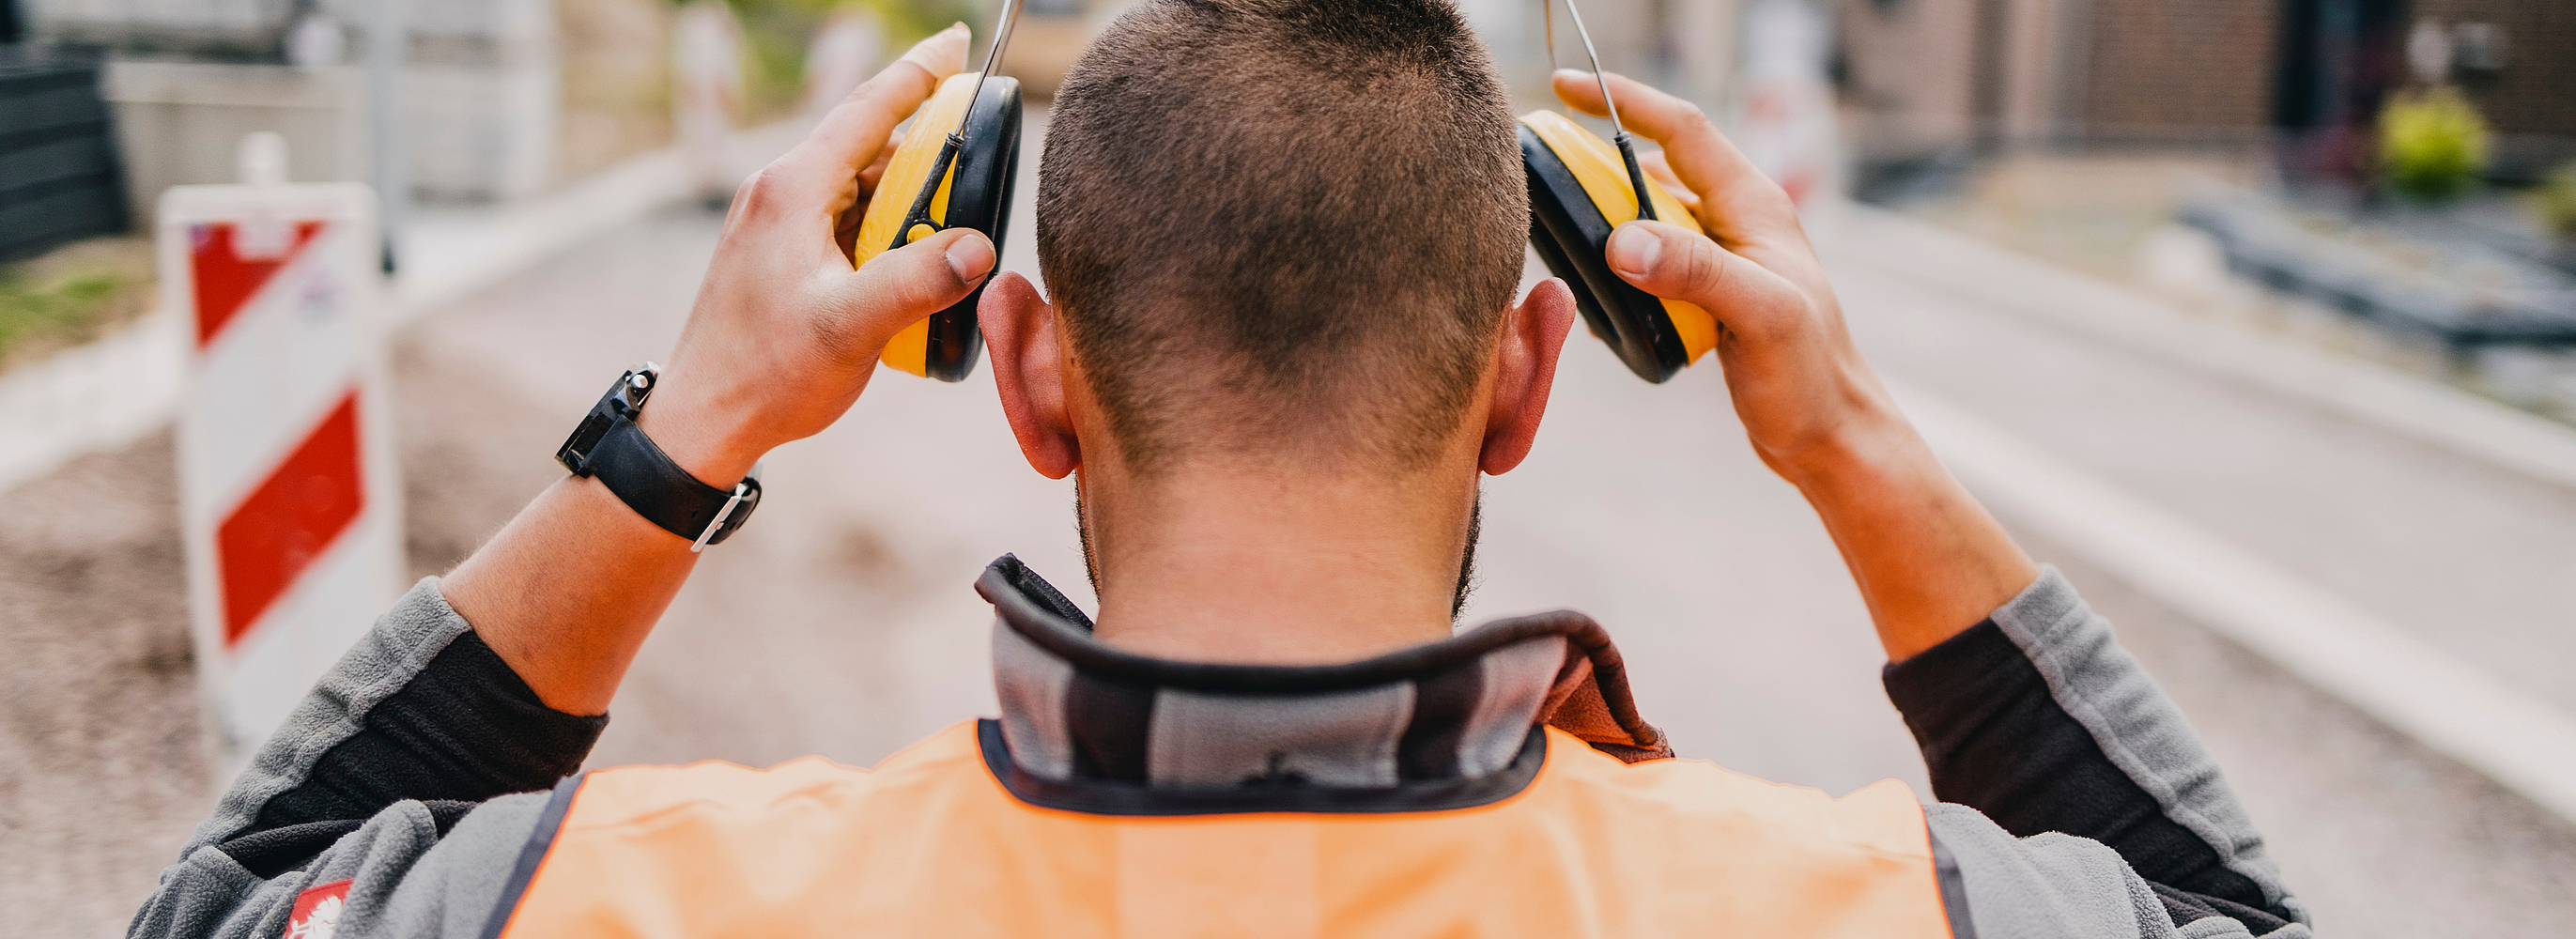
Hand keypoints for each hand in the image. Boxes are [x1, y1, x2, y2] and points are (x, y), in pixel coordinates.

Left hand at [639, 24, 998, 484]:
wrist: (704, 419)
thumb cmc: (767, 374)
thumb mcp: (852, 327)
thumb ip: (918, 281)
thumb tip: (978, 247)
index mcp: (793, 189)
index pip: (869, 109)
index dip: (921, 72)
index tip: (960, 43)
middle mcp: (779, 192)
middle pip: (870, 147)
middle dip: (928, 154)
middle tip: (976, 166)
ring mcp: (775, 221)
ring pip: (859, 186)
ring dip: (906, 202)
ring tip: (942, 238)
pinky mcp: (777, 252)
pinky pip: (844, 219)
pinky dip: (882, 231)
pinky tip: (903, 269)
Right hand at [1550, 70, 1902, 484]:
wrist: (1828, 438)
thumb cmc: (1809, 377)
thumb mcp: (1759, 316)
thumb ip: (1695, 271)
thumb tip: (1621, 240)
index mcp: (1753, 205)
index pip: (1681, 130)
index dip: (1623, 102)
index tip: (1566, 88)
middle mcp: (1735, 221)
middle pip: (1651, 170)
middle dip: (1597, 166)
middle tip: (1546, 175)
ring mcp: (1720, 258)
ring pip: (1645, 218)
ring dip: (1604, 223)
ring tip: (1567, 244)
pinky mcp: (1706, 295)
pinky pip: (1649, 264)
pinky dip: (1618, 273)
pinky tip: (1605, 306)